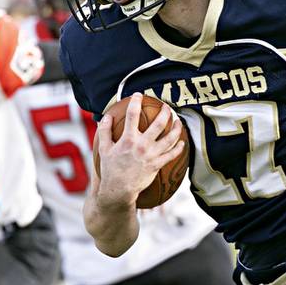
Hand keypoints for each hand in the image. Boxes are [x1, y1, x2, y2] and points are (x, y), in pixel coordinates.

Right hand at [95, 94, 184, 208]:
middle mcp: (142, 145)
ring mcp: (151, 155)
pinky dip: (178, 148)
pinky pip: (172, 155)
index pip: (132, 115)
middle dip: (164, 112)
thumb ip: (104, 131)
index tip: (138, 95)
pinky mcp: (157, 165)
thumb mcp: (103, 149)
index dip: (135, 101)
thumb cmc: (110, 169)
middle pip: (158, 124)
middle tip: (166, 106)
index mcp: (128, 139)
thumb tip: (106, 116)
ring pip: (169, 138)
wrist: (119, 189)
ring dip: (176, 128)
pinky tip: (182, 142)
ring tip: (178, 121)